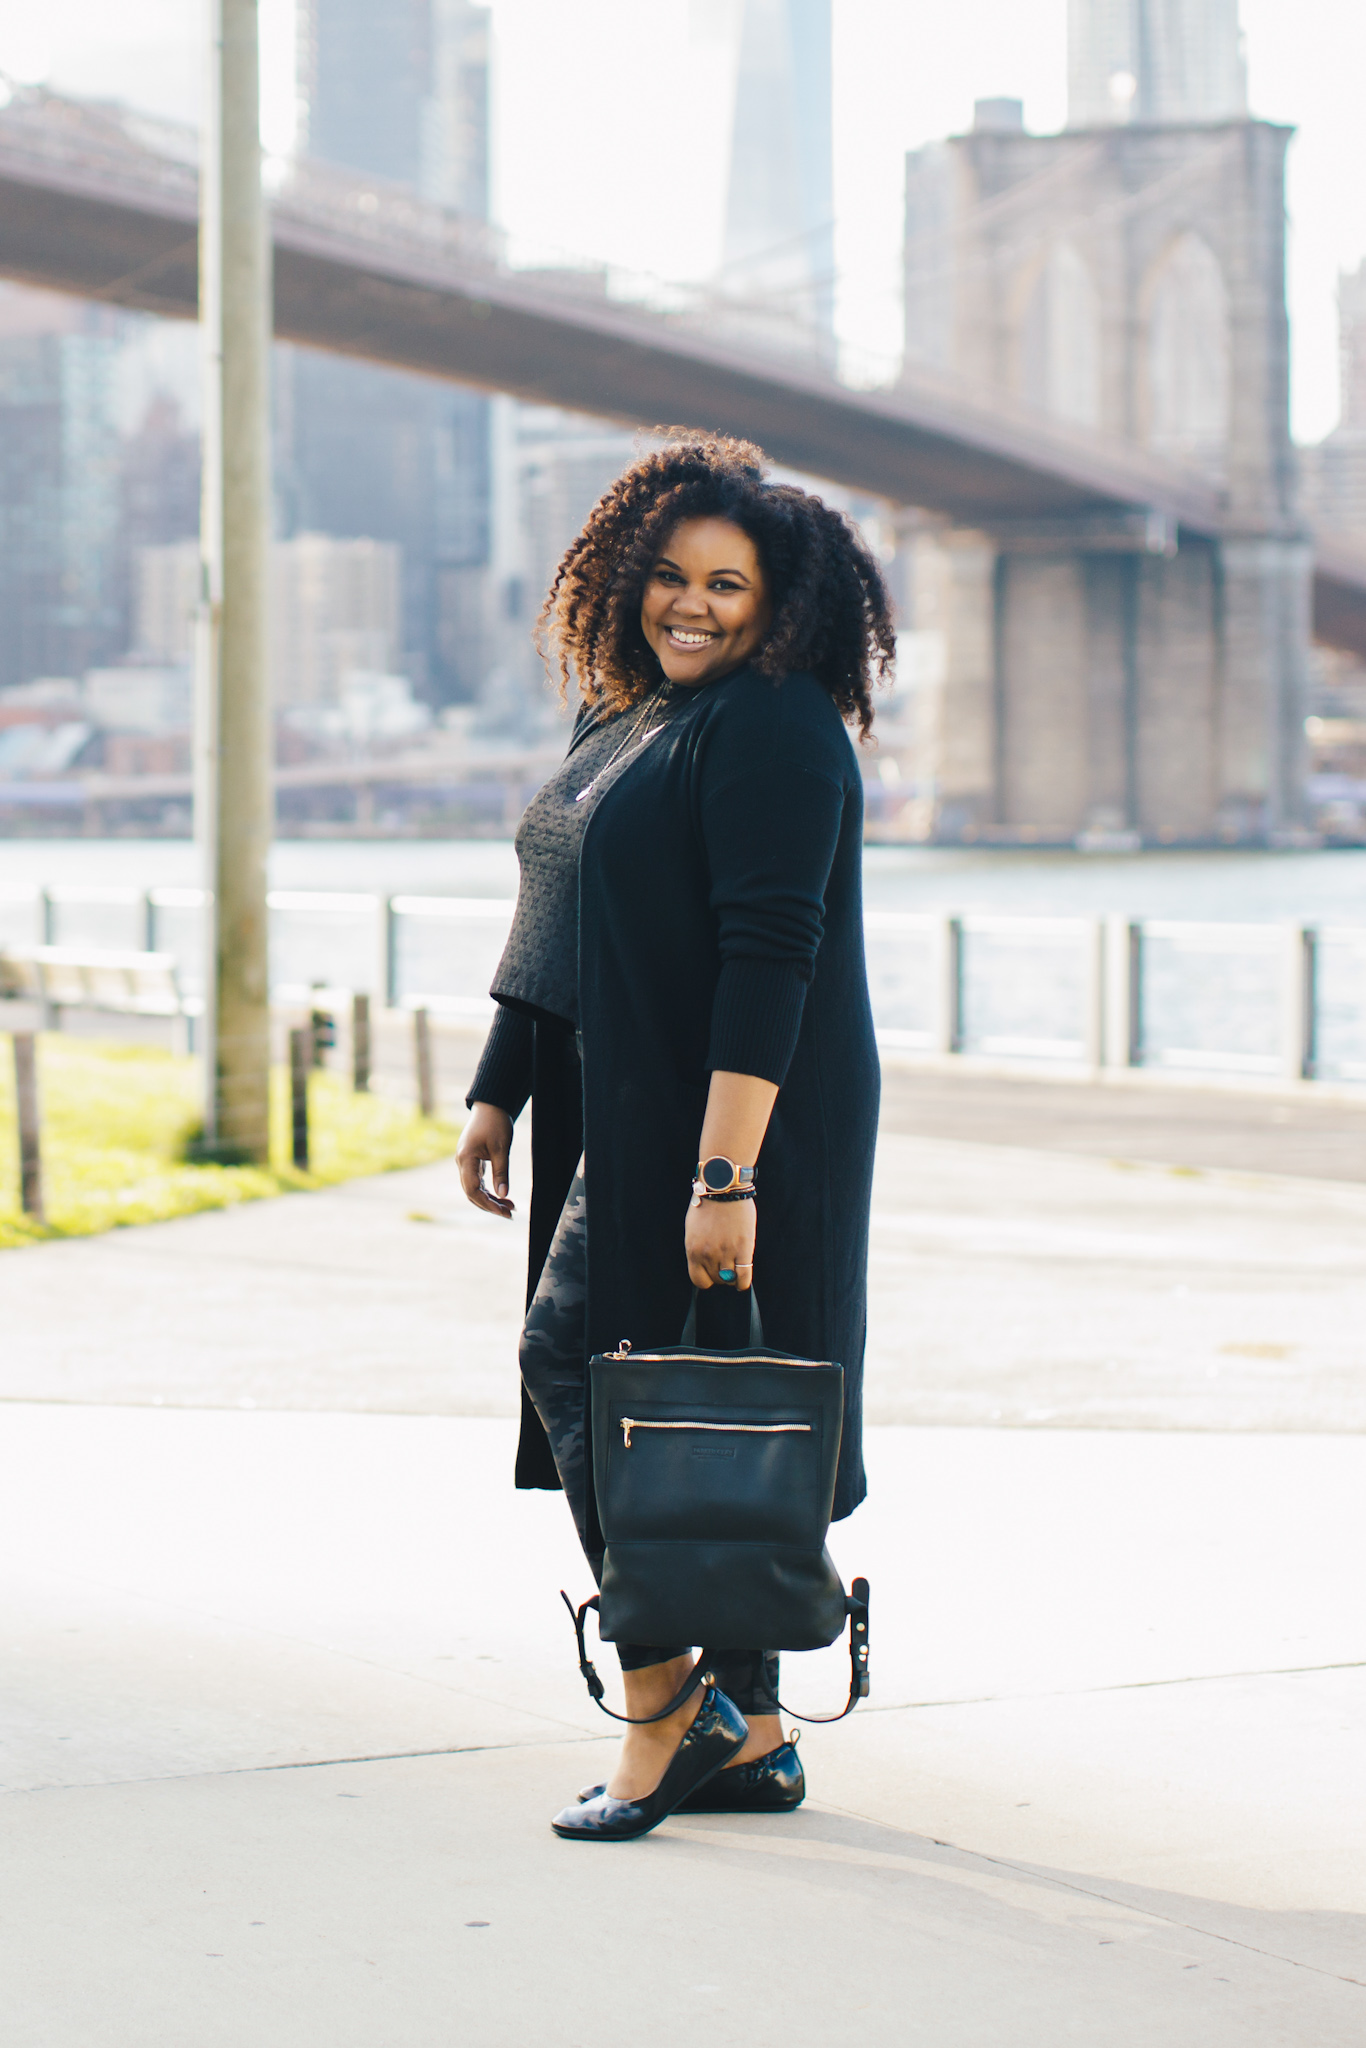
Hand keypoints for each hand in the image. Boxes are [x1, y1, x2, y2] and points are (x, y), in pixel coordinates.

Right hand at [457, 1102, 514, 1217]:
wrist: (490, 1106)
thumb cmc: (496, 1123)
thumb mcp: (502, 1148)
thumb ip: (501, 1172)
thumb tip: (503, 1195)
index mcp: (466, 1159)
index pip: (472, 1190)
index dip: (487, 1203)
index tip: (504, 1211)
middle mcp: (461, 1162)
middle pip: (471, 1193)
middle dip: (490, 1205)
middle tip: (510, 1214)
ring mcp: (465, 1162)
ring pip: (474, 1189)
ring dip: (490, 1199)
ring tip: (510, 1207)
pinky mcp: (471, 1161)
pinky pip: (477, 1181)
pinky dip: (489, 1190)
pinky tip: (502, 1196)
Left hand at [685, 1193, 755, 1289]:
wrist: (723, 1188)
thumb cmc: (708, 1204)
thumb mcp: (694, 1229)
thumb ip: (698, 1247)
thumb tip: (706, 1262)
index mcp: (693, 1250)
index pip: (698, 1280)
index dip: (707, 1279)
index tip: (712, 1274)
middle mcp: (707, 1254)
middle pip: (716, 1280)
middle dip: (720, 1276)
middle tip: (726, 1265)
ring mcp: (725, 1252)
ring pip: (729, 1279)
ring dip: (732, 1276)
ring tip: (735, 1267)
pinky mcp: (743, 1248)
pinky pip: (743, 1276)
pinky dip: (743, 1282)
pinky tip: (743, 1281)